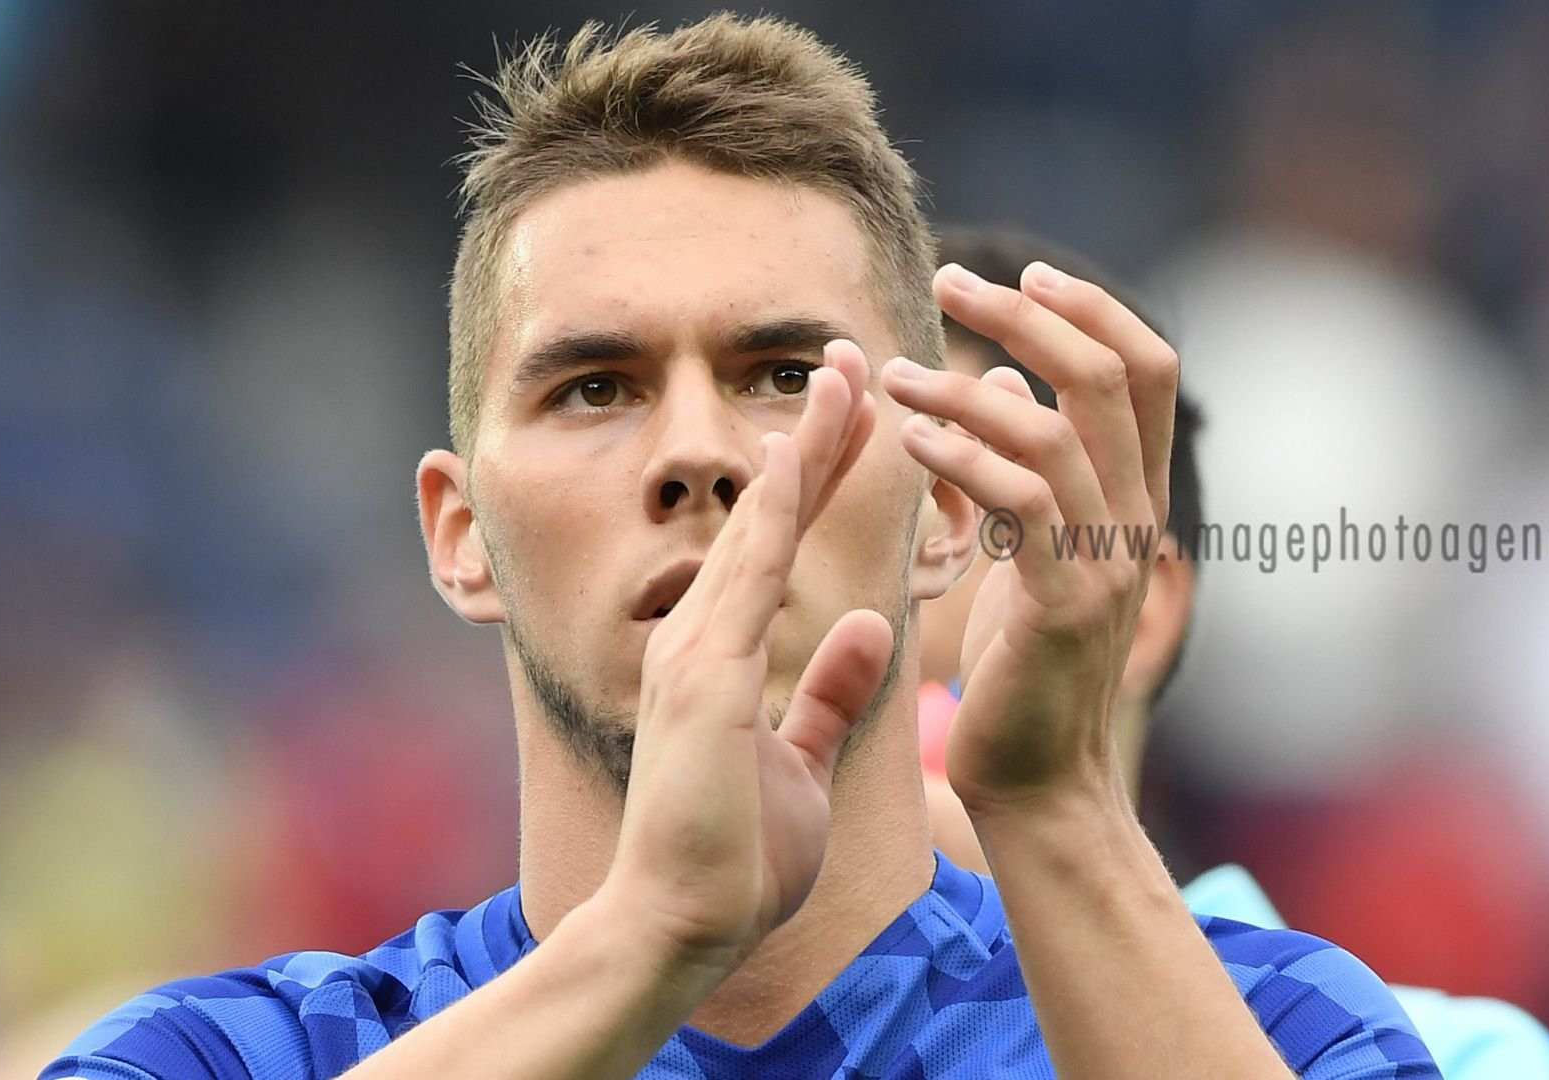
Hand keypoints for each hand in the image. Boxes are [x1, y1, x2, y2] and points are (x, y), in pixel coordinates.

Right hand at [603, 341, 891, 971]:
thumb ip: (829, 693)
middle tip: (848, 357)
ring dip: (800, 452)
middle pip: (766, 517)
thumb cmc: (734, 858)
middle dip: (812, 437)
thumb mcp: (800, 761)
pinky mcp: (700, 681)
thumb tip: (868, 630)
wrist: (680, 929)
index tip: (858, 415)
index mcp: (721, 655)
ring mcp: (692, 653)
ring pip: (755, 529)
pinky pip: (745, 581)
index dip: (818, 477)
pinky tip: (799, 461)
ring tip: (839, 377)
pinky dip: (773, 516)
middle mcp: (699, 638)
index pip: (779, 545)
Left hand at [882, 262, 1176, 813]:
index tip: (1022, 273)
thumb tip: (1005, 378)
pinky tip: (909, 442)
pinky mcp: (1064, 602)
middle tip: (948, 285)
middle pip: (1109, 376)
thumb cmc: (1023, 671)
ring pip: (1054, 429)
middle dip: (1028, 314)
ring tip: (893, 376)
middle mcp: (1136, 520)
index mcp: (1134, 502)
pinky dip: (962, 456)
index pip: (1147, 369)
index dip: (1091, 309)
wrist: (1040, 787)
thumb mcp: (1038, 555)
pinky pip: (1021, 500)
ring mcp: (1107, 561)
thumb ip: (1037, 471)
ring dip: (964, 387)